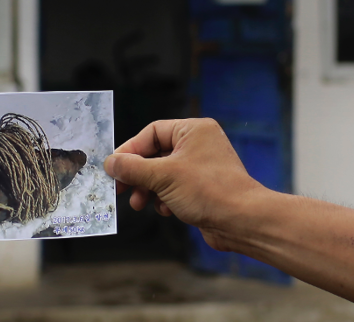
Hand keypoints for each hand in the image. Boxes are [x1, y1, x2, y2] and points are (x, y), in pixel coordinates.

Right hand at [104, 118, 266, 251]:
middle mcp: (199, 144)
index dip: (131, 150)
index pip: (152, 133)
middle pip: (155, 154)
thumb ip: (133, 168)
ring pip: (163, 173)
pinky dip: (164, 198)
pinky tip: (164, 209)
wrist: (243, 221)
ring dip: (148, 189)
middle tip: (120, 189)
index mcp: (193, 130)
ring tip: (139, 203)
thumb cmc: (209, 191)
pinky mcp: (203, 187)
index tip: (114, 167)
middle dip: (138, 174)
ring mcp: (201, 166)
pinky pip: (174, 187)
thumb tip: (110, 163)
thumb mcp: (163, 177)